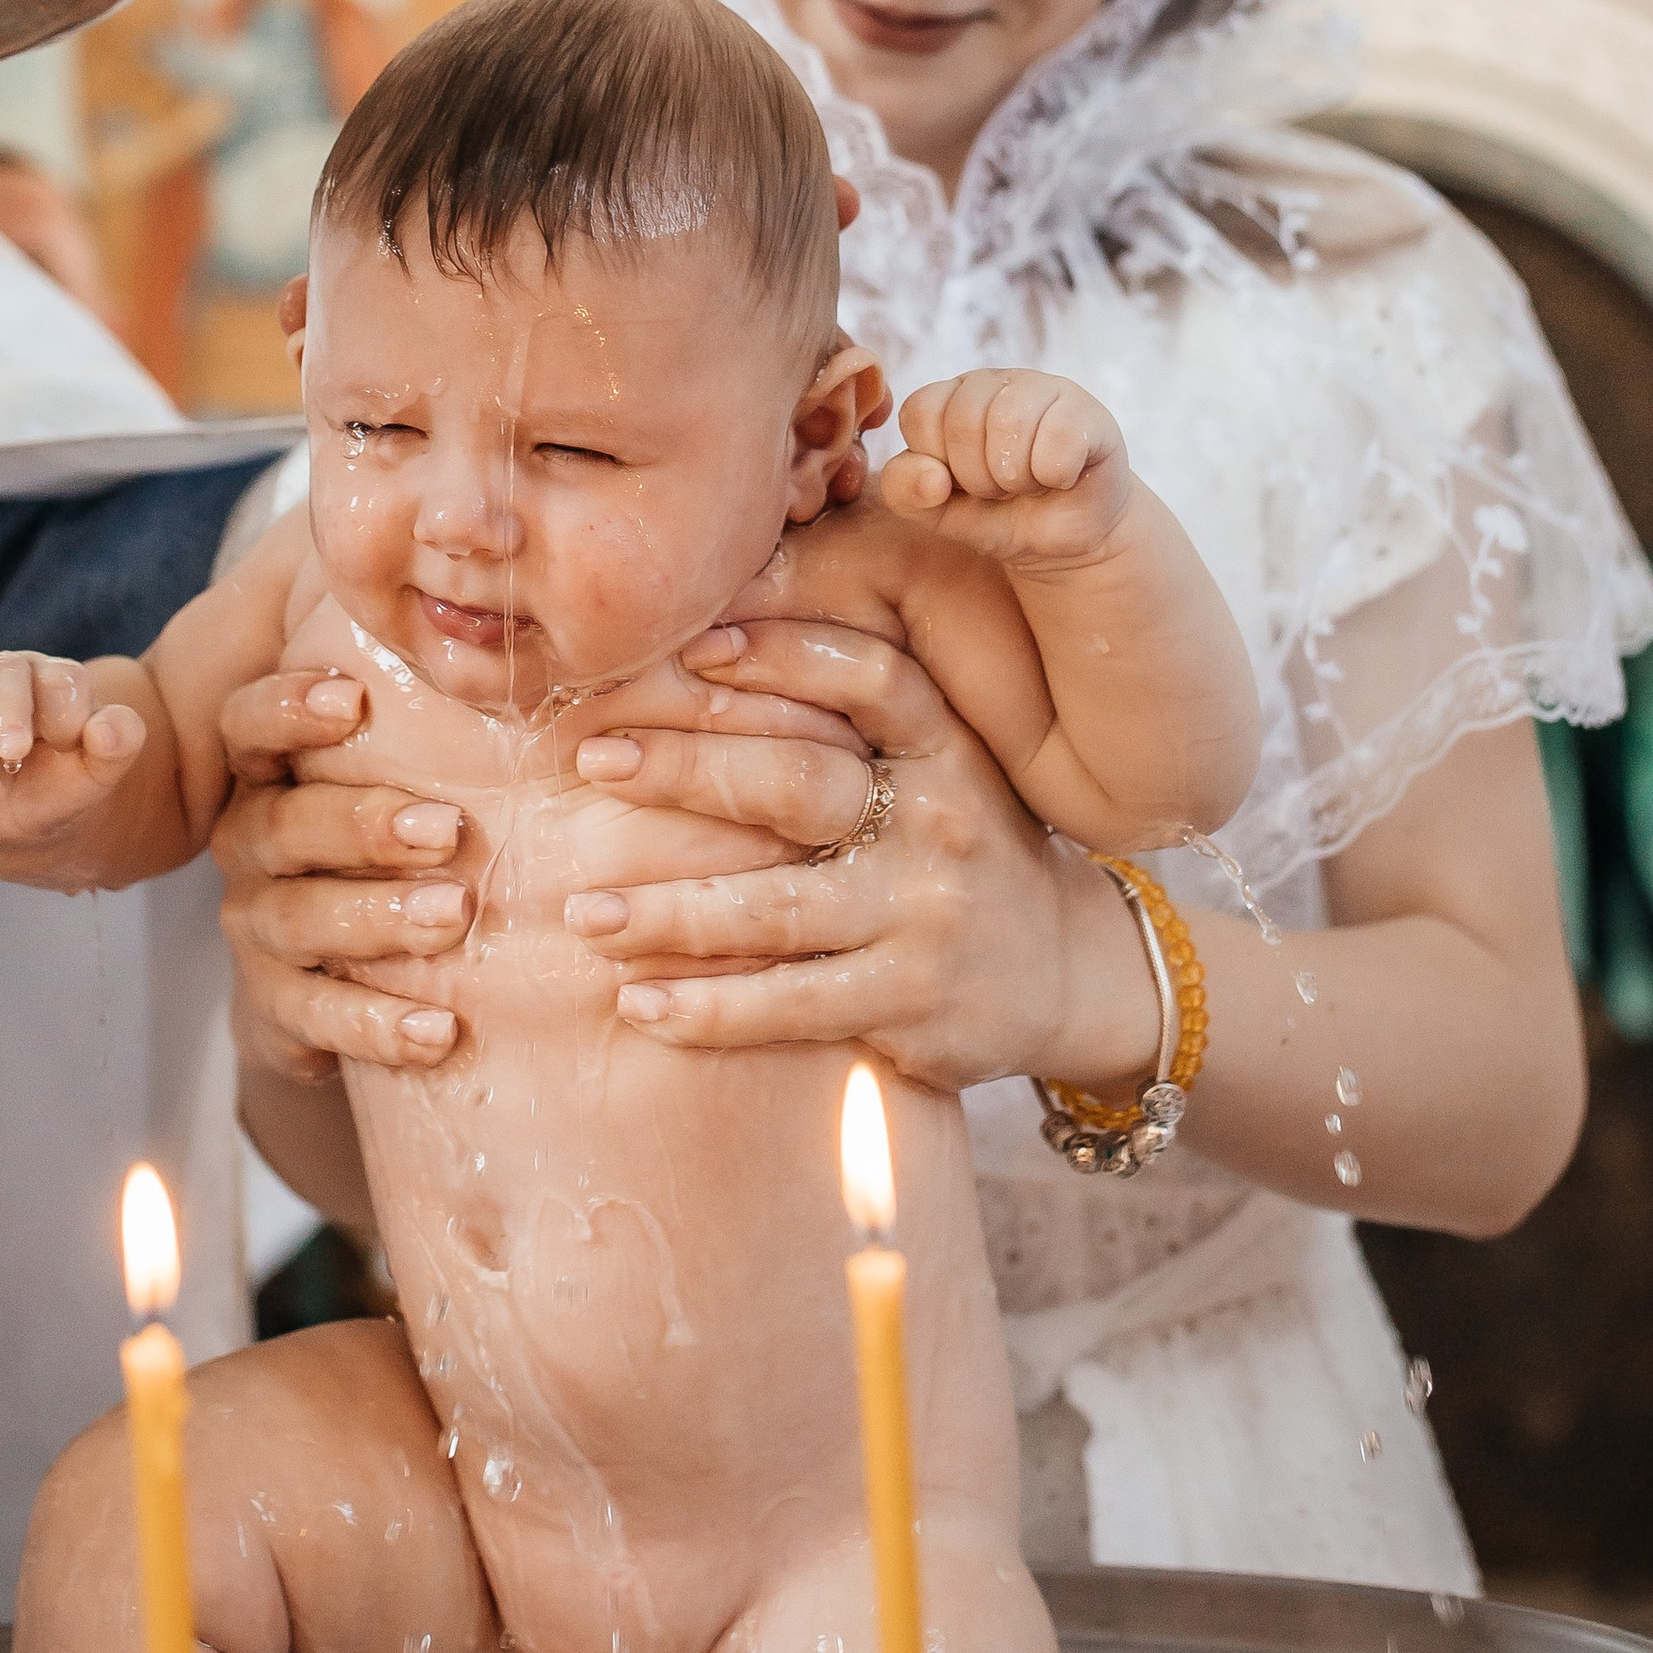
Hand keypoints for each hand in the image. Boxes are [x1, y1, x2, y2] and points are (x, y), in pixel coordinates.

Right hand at [0, 651, 147, 891]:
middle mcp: (0, 679)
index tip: (67, 748)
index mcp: (52, 680)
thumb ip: (118, 746)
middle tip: (14, 756)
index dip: (64, 716)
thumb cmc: (62, 785)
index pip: (60, 678)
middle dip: (8, 717)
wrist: (18, 823)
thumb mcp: (98, 773)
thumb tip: (109, 729)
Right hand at [214, 670, 474, 1079]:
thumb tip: (544, 662)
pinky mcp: (274, 1007)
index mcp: (276, 773)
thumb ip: (446, 724)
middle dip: (365, 824)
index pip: (251, 725)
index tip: (352, 700)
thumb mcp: (416, 778)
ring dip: (378, 917)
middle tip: (450, 831)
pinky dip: (374, 1024)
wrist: (350, 978)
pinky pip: (312, 1015)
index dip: (289, 708)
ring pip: (297, 918)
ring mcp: (256, 927)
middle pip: (283, 824)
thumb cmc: (405, 844)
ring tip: (454, 918)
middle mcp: (251, 843)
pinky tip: (437, 1031)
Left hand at [559, 619, 1158, 1092]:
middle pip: (795, 781)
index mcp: (945, 746)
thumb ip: (855, 717)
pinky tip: (638, 1006)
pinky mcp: (909, 1001)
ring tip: (583, 914)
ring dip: (667, 912)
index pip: (867, 676)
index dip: (779, 653)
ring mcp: (924, 915)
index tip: (689, 645)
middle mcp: (940, 820)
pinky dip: (707, 1007)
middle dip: (683, 768)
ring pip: (774, 908)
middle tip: (592, 759)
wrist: (1069, 972)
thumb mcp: (941, 764)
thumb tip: (707, 645)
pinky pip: (789, 1004)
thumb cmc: (964, 847)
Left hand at [881, 369, 1131, 571]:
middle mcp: (995, 381)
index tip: (959, 483)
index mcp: (951, 396)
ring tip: (1029, 484)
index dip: (936, 461)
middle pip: (964, 419)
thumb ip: (905, 492)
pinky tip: (1062, 477)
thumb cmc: (998, 515)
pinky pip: (1059, 439)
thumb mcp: (938, 514)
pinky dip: (1056, 475)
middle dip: (978, 477)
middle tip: (1001, 489)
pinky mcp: (1087, 412)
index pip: (920, 411)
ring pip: (1010, 422)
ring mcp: (1044, 389)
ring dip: (1016, 476)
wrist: (1065, 542)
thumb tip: (930, 475)